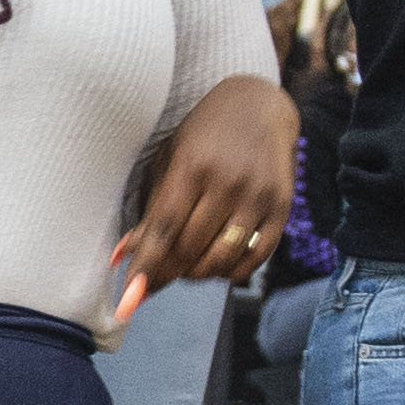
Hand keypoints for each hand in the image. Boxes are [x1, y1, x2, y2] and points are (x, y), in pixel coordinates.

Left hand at [115, 72, 297, 306]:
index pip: (165, 228)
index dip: (146, 266)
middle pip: (191, 249)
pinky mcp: (281, 208)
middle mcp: (229, 182)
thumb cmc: (203, 135)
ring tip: (184, 267)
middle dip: (167, 273)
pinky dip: (230, 272)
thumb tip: (122, 257)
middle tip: (153, 278)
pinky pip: (254, 259)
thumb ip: (151, 208)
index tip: (130, 299)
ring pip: (222, 259)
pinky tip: (216, 264)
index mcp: (194, 165)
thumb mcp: (170, 160)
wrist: (260, 105)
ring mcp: (259, 196)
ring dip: (196, 275)